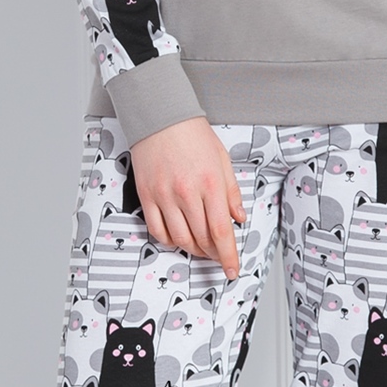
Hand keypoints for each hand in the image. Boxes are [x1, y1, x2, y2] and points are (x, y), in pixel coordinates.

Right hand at [130, 117, 245, 280]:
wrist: (161, 118)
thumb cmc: (192, 134)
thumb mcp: (223, 160)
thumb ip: (231, 192)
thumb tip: (239, 217)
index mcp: (210, 184)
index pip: (221, 231)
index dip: (228, 255)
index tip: (232, 268)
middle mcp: (186, 193)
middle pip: (202, 239)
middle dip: (214, 254)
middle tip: (220, 257)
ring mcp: (164, 196)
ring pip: (180, 239)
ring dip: (193, 250)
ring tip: (202, 249)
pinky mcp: (147, 196)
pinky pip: (157, 230)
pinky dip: (169, 241)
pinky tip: (179, 239)